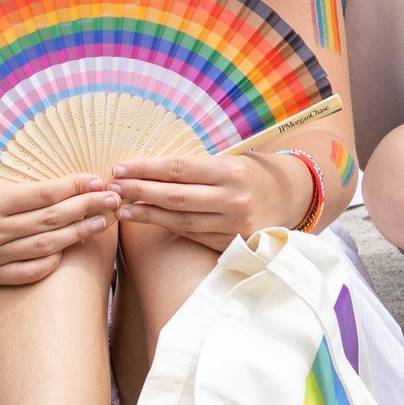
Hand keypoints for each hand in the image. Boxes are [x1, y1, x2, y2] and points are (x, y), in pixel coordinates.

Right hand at [0, 174, 118, 285]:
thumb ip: (22, 187)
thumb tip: (69, 184)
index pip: (45, 194)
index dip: (75, 187)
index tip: (98, 180)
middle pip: (51, 220)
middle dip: (88, 208)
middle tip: (113, 199)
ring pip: (46, 246)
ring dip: (78, 234)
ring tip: (102, 222)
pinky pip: (29, 272)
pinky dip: (52, 262)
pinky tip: (70, 248)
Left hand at [109, 153, 304, 250]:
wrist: (291, 198)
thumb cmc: (253, 173)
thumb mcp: (232, 160)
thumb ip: (197, 167)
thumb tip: (148, 167)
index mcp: (232, 171)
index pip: (179, 169)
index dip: (146, 169)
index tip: (120, 168)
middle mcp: (234, 199)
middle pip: (176, 196)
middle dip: (140, 191)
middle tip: (112, 188)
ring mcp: (234, 226)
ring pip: (181, 221)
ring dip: (147, 214)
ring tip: (121, 208)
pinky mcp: (232, 245)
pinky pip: (193, 235)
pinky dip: (168, 228)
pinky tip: (148, 221)